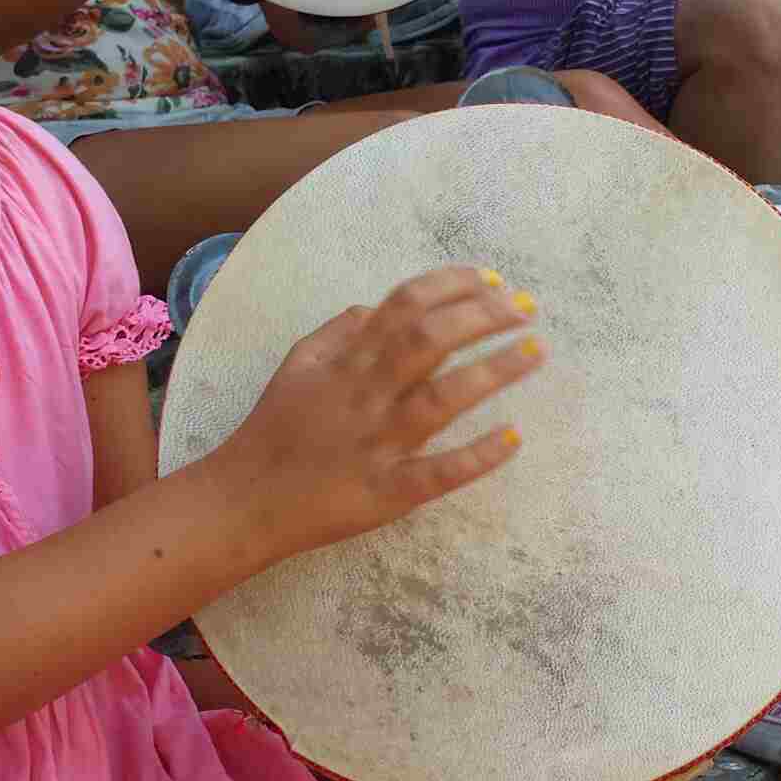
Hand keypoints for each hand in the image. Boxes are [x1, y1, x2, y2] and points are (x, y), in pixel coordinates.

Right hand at [208, 265, 542, 561]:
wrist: (244, 500)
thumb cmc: (275, 429)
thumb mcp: (297, 364)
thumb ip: (338, 332)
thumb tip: (373, 307)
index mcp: (346, 361)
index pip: (405, 305)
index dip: (453, 286)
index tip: (493, 280)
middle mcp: (364, 394)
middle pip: (429, 341)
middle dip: (483, 316)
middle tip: (527, 308)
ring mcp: (377, 444)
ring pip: (440, 400)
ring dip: (494, 372)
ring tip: (536, 352)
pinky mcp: (386, 492)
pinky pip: (435, 474)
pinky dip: (475, 457)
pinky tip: (512, 439)